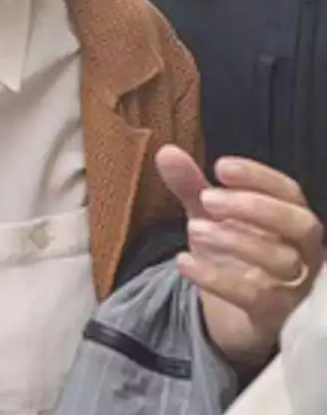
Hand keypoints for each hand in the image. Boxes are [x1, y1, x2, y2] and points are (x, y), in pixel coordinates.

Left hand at [158, 146, 323, 372]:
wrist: (230, 317)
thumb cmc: (231, 257)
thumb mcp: (208, 218)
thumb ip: (191, 186)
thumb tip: (166, 151)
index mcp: (291, 220)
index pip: (290, 192)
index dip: (259, 177)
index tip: (219, 167)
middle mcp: (304, 252)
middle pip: (301, 224)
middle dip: (254, 207)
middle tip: (207, 199)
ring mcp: (295, 286)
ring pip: (283, 260)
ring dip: (235, 240)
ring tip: (192, 228)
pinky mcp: (275, 315)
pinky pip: (256, 296)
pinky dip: (217, 278)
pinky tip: (184, 262)